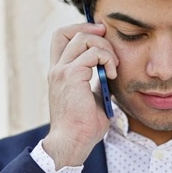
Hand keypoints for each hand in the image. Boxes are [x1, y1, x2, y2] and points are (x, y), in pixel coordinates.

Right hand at [41, 21, 117, 168]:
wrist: (72, 143)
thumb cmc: (83, 127)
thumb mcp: (93, 98)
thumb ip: (97, 82)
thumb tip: (110, 73)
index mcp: (59, 73)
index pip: (61, 38)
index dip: (80, 30)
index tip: (100, 35)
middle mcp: (57, 69)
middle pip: (68, 32)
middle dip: (93, 31)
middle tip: (111, 45)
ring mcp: (62, 71)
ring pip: (83, 39)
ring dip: (105, 48)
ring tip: (114, 66)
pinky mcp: (71, 76)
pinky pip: (93, 53)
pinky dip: (108, 58)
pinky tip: (113, 73)